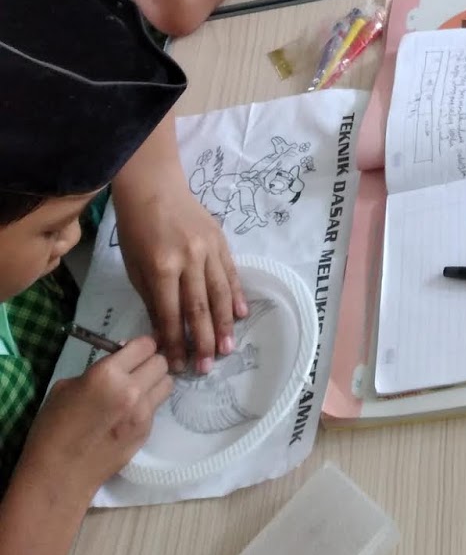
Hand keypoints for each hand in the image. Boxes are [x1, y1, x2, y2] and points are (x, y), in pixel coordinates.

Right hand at [21, 338, 170, 494]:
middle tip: (134, 371)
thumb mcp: (67, 386)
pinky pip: (156, 407)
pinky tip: (128, 415)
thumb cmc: (52, 428)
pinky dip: (147, 405)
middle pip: (161, 361)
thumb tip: (118, 362)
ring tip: (136, 391)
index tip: (130, 353)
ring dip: (154, 383)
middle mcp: (132, 389)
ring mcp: (143, 413)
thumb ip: (98, 370)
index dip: (139, 347)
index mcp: (108, 374)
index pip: (145, 344)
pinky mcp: (147, 432)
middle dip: (149, 362)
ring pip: (166, 383)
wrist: (58, 476)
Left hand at [115, 184, 246, 373]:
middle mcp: (188, 259)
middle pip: (198, 307)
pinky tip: (241, 314)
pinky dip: (236, 294)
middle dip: (202, 340)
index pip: (170, 313)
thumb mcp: (135, 268)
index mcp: (161, 267)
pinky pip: (231, 271)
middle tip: (207, 367)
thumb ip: (152, 299)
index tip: (179, 366)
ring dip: (224, 324)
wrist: (154, 187)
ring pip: (219, 292)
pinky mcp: (220, 240)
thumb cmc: (137, 229)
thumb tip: (165, 333)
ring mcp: (208, 248)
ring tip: (228, 349)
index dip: (175, 342)